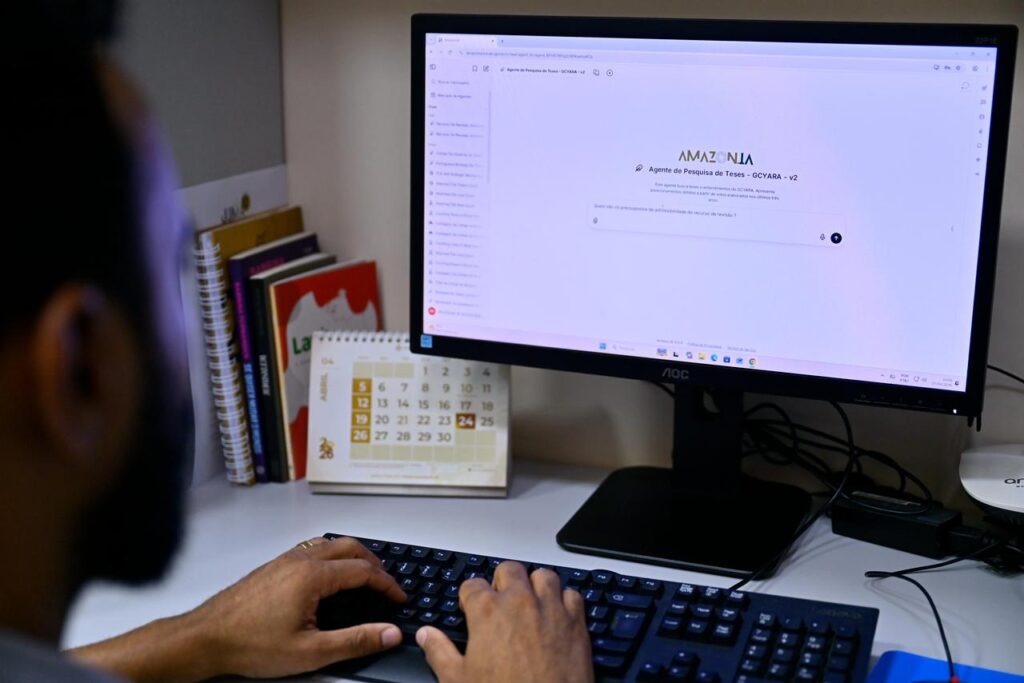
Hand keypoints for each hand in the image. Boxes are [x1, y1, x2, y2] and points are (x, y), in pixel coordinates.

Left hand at [190, 536, 406, 678]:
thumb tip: (390, 634)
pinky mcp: (273, 566)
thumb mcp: (310, 652)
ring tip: (364, 576)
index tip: (398, 598)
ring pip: (329, 545)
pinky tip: (328, 577)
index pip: (363, 571)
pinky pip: (311, 549)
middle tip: (387, 584)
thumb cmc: (250, 645)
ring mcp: (284, 560)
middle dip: (374, 563)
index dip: (387, 584)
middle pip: (349, 547)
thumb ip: (355, 641)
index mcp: (313, 576)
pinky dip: (332, 557)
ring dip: (353, 556)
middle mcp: (300, 560)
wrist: (205, 638)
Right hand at [415, 562, 592, 682]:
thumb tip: (426, 635)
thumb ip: (439, 652)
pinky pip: (573, 595)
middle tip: (500, 601)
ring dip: (535, 585)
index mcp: (488, 611)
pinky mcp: (576, 622)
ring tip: (530, 602)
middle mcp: (520, 602)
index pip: (473, 584)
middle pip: (510, 570)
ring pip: (544, 575)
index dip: (470, 597)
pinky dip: (564, 601)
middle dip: (502, 582)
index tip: (471, 608)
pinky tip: (557, 615)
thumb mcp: (458, 680)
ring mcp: (551, 609)